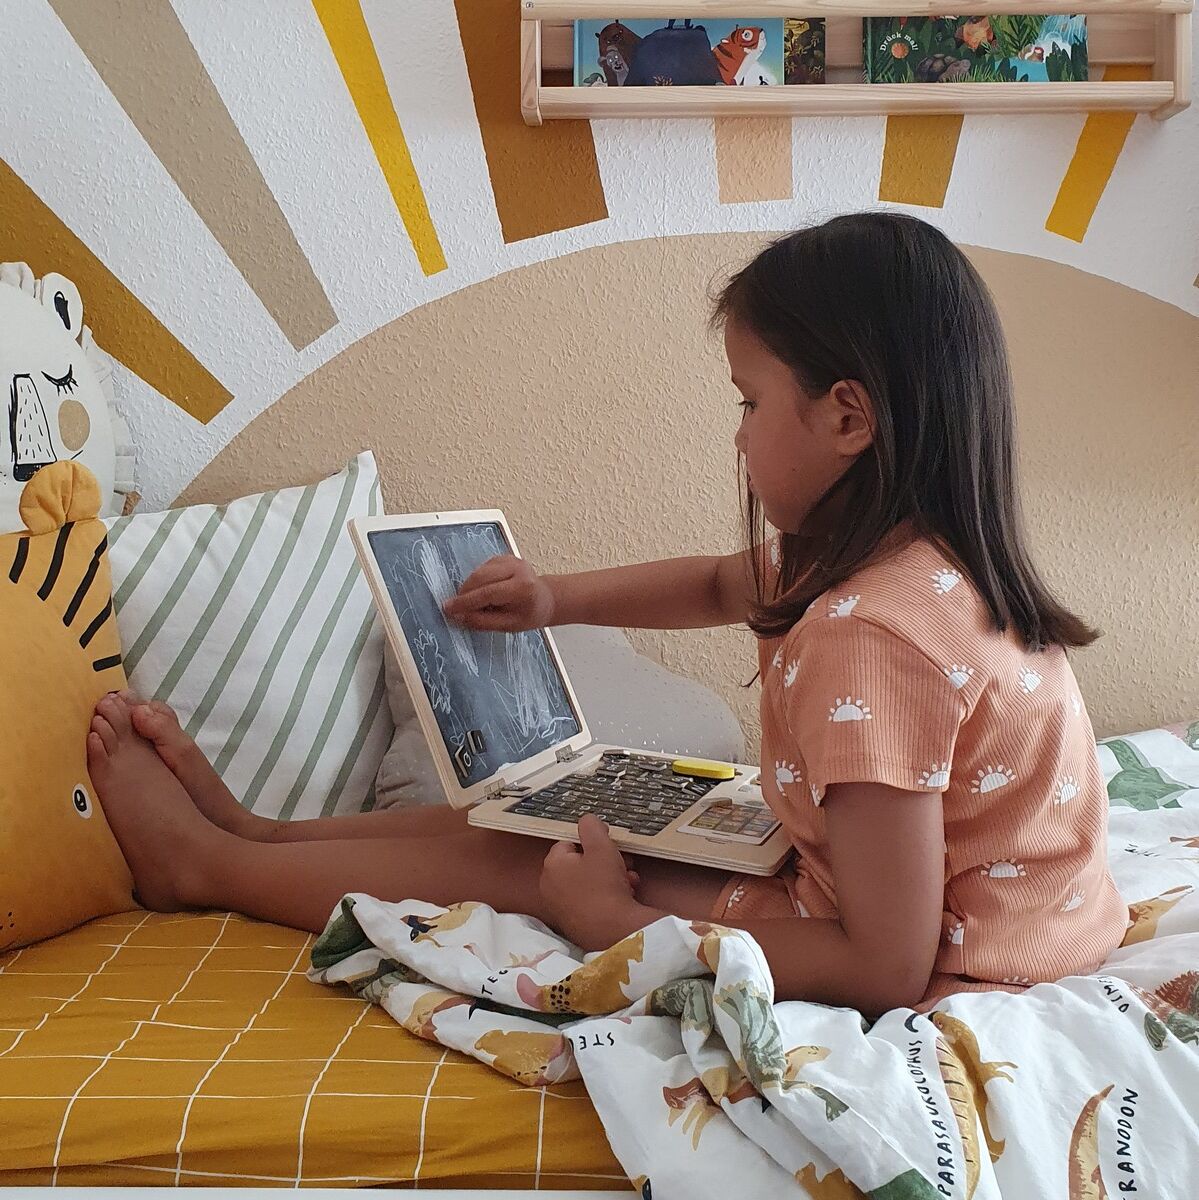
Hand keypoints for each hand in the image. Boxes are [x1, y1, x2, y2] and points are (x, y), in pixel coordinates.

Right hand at [442, 555, 556, 631]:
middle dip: (464, 594)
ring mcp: (510, 560)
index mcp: (522, 587)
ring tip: (475, 604)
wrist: (545, 599)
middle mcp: (517, 568)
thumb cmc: (529, 614)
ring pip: (479, 572)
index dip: (465, 602)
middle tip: (456, 608)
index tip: (449, 608)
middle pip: (480, 578)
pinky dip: (476, 581)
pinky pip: (482, 569)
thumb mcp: (509, 625)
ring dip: (469, 588)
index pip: (487, 593)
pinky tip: (483, 592)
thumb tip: (459, 616)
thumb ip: (483, 621)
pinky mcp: (503, 557)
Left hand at [539, 814, 647, 949]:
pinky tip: (626, 896)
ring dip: (610, 877)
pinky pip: (591, 901)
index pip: (568, 843)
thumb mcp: (601, 847)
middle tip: (623, 862)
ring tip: (629, 880)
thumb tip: (587, 820)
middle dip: (604, 861)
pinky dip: (607, 896)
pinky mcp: (575, 924)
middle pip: (580, 864)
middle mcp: (550, 887)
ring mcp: (562, 908)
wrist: (614, 932)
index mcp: (552, 866)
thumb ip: (592, 827)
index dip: (590, 843)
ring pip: (588, 882)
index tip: (609, 846)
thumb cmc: (604, 885)